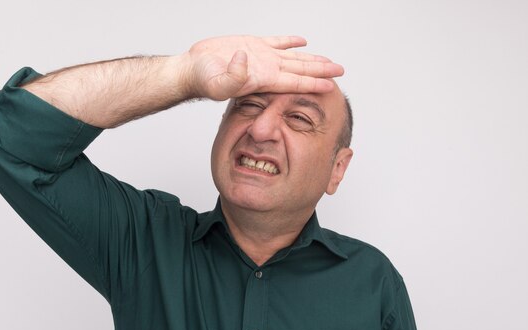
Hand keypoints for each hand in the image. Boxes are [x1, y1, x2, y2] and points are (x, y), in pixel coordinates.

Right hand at [182, 35, 343, 100]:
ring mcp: (261, 57)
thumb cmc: (202, 80)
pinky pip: (277, 42)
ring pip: (293, 58)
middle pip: (300, 71)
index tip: (332, 84)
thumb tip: (244, 59)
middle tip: (341, 71)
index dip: (314, 83)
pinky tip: (303, 42)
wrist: (192, 70)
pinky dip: (291, 42)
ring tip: (328, 61)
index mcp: (263, 79)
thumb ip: (232, 75)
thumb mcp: (216, 83)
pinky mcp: (253, 45)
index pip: (295, 82)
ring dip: (311, 60)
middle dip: (321, 71)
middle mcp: (266, 69)